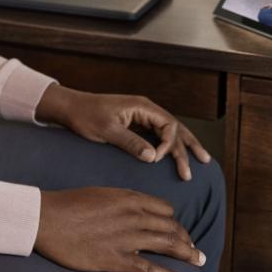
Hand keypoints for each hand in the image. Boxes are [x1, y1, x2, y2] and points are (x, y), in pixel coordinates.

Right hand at [35, 187, 203, 271]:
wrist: (47, 217)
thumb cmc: (69, 204)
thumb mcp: (101, 194)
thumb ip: (121, 202)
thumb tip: (132, 210)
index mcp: (129, 198)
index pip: (164, 209)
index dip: (174, 221)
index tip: (178, 231)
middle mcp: (134, 216)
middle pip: (170, 227)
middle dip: (186, 240)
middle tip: (195, 250)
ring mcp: (127, 238)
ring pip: (167, 245)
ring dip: (187, 255)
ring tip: (200, 262)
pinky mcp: (116, 259)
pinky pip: (150, 269)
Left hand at [36, 85, 209, 180]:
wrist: (70, 108)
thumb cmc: (86, 116)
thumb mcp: (107, 131)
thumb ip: (131, 143)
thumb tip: (154, 158)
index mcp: (142, 106)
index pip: (169, 125)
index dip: (169, 144)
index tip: (157, 159)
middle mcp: (146, 109)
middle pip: (175, 127)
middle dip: (188, 146)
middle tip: (200, 165)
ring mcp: (141, 116)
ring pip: (169, 131)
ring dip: (183, 146)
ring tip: (201, 160)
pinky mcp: (135, 123)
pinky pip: (158, 134)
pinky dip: (170, 145)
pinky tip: (176, 156)